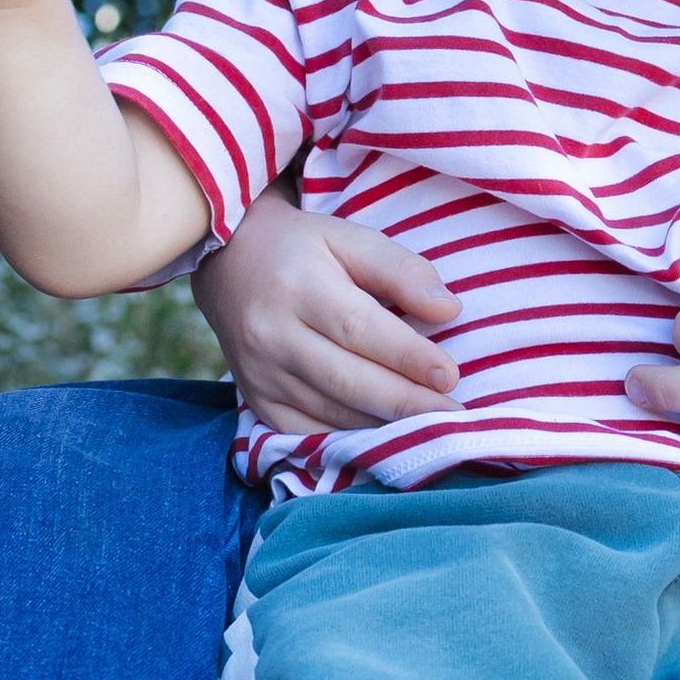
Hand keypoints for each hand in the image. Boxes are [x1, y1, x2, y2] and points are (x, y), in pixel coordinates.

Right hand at [192, 182, 460, 425]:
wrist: (226, 262)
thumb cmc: (301, 249)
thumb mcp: (349, 238)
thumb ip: (400, 270)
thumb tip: (448, 309)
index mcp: (299, 288)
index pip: (359, 329)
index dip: (407, 356)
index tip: (449, 375)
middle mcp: (273, 336)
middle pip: (347, 380)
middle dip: (405, 403)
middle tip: (453, 416)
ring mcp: (260, 374)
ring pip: (330, 413)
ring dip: (383, 428)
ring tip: (431, 431)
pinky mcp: (257, 401)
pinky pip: (306, 433)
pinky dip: (349, 440)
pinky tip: (386, 441)